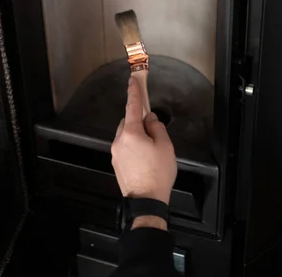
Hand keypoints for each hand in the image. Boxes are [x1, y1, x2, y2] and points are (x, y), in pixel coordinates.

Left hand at [111, 75, 176, 207]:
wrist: (146, 201)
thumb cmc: (158, 172)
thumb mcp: (165, 146)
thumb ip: (157, 128)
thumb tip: (150, 119)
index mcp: (131, 133)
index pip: (133, 107)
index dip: (134, 92)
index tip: (132, 81)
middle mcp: (119, 140)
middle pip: (128, 122)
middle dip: (138, 121)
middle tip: (153, 129)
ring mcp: (116, 153)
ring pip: (126, 135)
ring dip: (136, 135)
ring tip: (151, 148)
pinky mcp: (116, 163)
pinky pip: (124, 147)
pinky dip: (133, 146)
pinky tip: (144, 157)